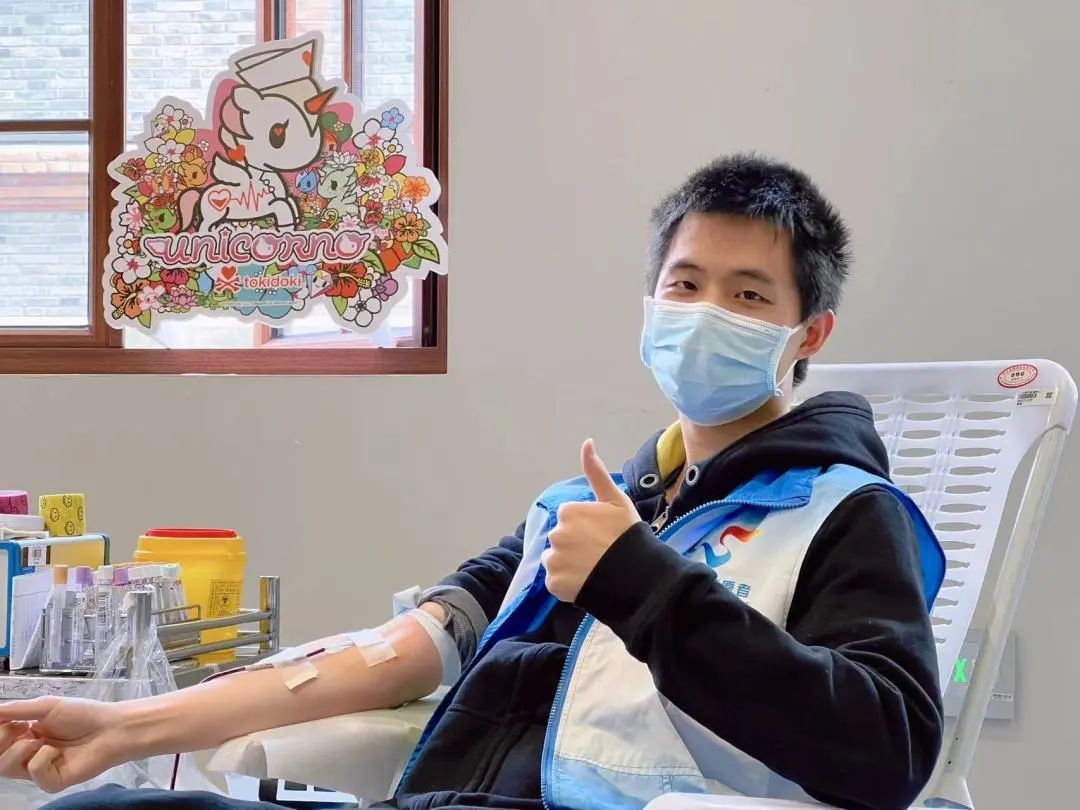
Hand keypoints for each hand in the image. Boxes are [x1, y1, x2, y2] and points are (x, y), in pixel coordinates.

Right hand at [0, 697, 127, 792]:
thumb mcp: (46, 706)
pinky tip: (56, 752)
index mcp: (24, 737)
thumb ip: (16, 710)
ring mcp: (38, 770)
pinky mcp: (51, 782)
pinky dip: (42, 759)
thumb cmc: (82, 714)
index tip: (9, 720)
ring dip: (19, 750)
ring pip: (7, 769)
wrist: (111, 727)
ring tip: (38, 739)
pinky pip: (34, 774)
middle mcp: (28, 755)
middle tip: (22, 727)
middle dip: (1, 740)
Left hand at [541, 439, 640, 602]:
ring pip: (557, 560)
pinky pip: (556, 582)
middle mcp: (555, 534)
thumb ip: (596, 472)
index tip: (603, 536)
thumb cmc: (628, 535)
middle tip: (600, 554)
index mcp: (568, 512)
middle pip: (562, 539)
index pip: (570, 519)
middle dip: (576, 545)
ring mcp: (554, 560)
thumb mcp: (616, 500)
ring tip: (593, 570)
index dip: (586, 528)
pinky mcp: (554, 584)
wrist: (637, 575)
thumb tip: (586, 441)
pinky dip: (567, 584)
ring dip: (569, 564)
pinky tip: (586, 583)